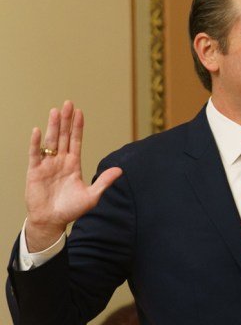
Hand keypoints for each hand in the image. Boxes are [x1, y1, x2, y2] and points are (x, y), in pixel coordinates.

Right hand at [24, 101, 121, 250]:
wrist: (52, 221)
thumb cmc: (71, 209)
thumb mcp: (92, 195)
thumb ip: (104, 181)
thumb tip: (120, 170)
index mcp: (74, 164)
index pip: (76, 141)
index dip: (78, 127)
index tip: (80, 112)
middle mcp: (60, 161)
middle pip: (63, 136)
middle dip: (66, 120)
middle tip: (68, 103)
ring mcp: (47, 165)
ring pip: (50, 141)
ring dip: (53, 126)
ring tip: (56, 111)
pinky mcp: (35, 171)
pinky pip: (35, 154)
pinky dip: (36, 143)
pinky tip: (37, 131)